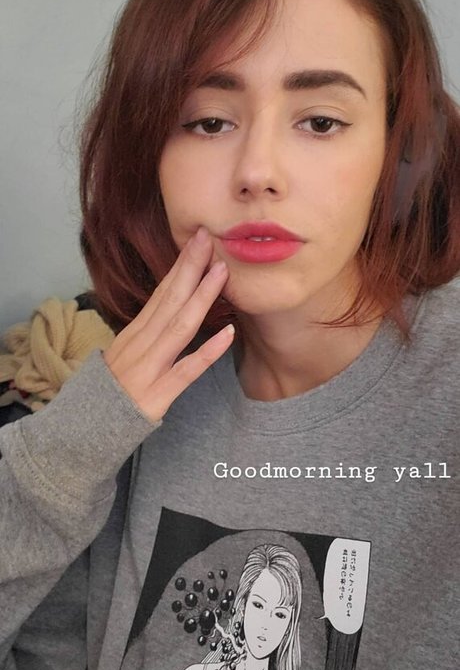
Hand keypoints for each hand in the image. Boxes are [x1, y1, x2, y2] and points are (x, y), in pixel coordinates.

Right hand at [103, 226, 233, 421]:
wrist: (85, 430)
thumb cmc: (110, 390)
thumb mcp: (124, 352)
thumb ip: (148, 331)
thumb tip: (173, 304)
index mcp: (134, 333)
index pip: (160, 292)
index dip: (180, 265)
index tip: (198, 240)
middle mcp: (140, 344)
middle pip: (169, 300)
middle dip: (190, 268)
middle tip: (210, 239)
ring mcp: (149, 368)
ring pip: (179, 327)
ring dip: (202, 298)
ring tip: (221, 273)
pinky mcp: (158, 394)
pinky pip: (187, 370)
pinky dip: (209, 351)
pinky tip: (229, 333)